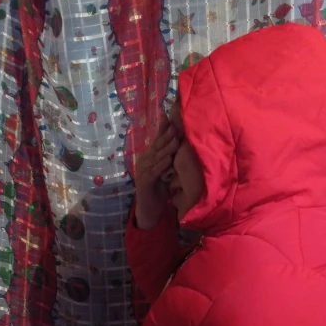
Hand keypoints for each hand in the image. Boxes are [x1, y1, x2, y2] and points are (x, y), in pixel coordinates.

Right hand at [135, 113, 178, 229]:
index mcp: (150, 156)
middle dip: (166, 136)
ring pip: (155, 157)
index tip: (171, 115)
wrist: (150, 209)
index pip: (157, 140)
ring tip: (175, 140)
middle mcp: (144, 161)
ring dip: (165, 149)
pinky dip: (161, 166)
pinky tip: (168, 160)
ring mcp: (142, 171)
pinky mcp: (144, 182)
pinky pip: (154, 172)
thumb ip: (171, 157)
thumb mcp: (167, 170)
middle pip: (156, 146)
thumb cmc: (160, 189)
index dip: (163, 128)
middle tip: (176, 126)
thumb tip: (182, 142)